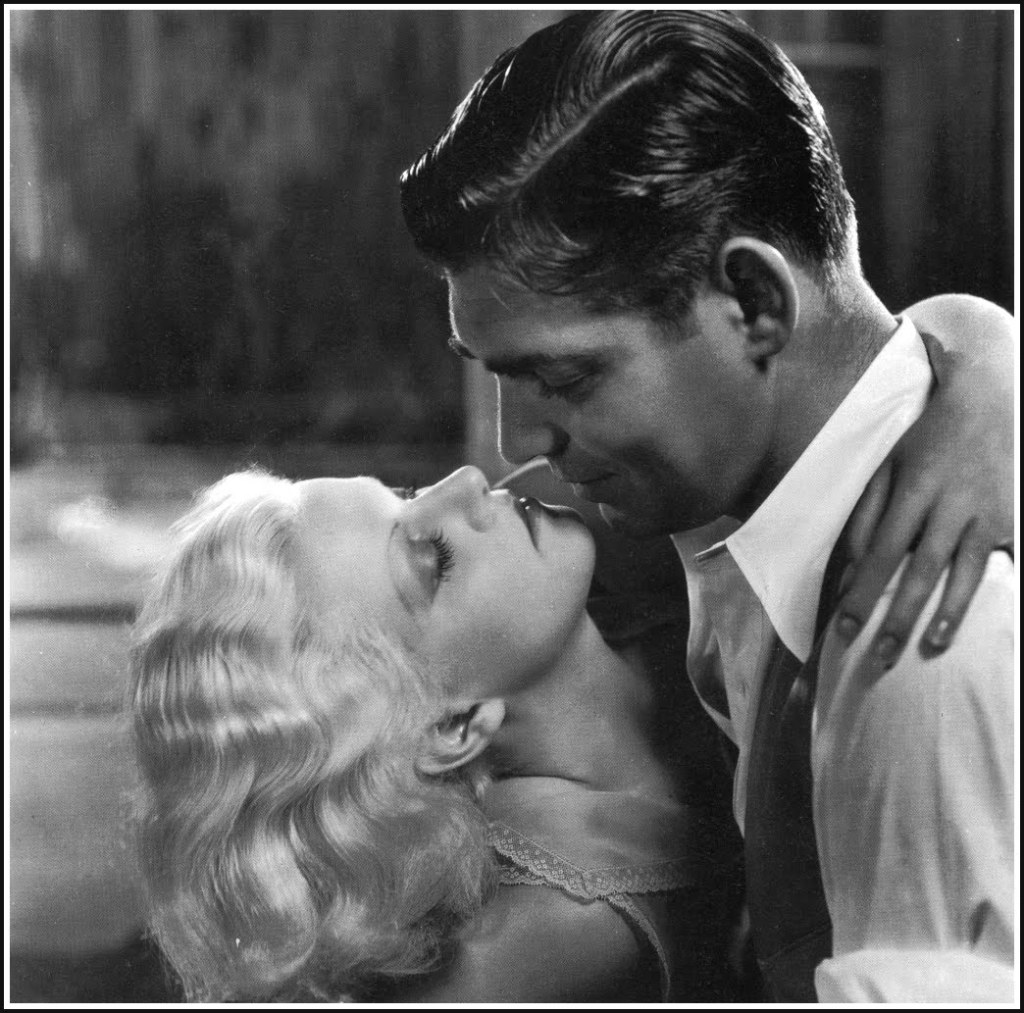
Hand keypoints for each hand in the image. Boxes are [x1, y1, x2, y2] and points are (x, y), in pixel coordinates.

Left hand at [836, 342, 1012, 663]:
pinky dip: (992, 590)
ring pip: (965, 571)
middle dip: (898, 616)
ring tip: (928, 647)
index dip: (862, 592)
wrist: (989, 400)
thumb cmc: (926, 438)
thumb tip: (853, 563)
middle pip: (920, 570)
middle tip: (878, 656)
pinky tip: (984, 619)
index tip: (843, 628)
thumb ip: (866, 513)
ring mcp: (986, 514)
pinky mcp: (1012, 518)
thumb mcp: (886, 464)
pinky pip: (1003, 561)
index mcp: (914, 490)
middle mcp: (951, 505)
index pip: (881, 552)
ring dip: (947, 613)